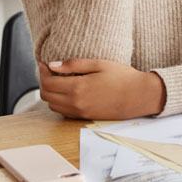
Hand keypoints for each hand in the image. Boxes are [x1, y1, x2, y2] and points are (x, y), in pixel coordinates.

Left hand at [39, 58, 166, 119]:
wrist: (139, 96)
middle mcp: (75, 103)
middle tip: (50, 71)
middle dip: (44, 81)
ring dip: (50, 93)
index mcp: (77, 88)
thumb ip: (74, 64)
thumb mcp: (99, 64)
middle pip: (46, 95)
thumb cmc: (122, 77)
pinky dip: (59, 102)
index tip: (45, 63)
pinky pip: (63, 111)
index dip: (43, 71)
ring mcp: (79, 112)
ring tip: (58, 81)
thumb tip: (53, 65)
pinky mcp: (84, 117)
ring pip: (52, 105)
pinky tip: (67, 92)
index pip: (47, 82)